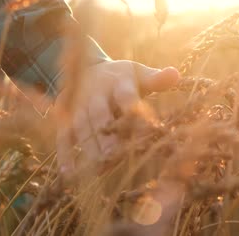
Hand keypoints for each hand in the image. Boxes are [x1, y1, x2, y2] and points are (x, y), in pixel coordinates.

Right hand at [54, 60, 178, 174]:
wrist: (86, 67)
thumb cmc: (122, 78)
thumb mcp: (139, 74)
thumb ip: (156, 79)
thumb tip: (175, 74)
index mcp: (118, 82)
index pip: (126, 96)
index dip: (133, 111)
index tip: (146, 129)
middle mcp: (96, 93)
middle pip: (100, 114)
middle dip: (105, 134)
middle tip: (113, 154)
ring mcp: (78, 105)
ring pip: (82, 126)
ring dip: (89, 146)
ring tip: (98, 167)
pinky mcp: (64, 116)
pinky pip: (63, 135)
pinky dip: (64, 154)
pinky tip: (69, 173)